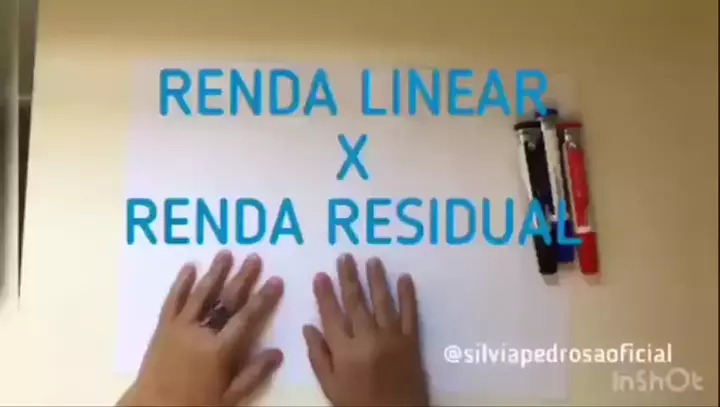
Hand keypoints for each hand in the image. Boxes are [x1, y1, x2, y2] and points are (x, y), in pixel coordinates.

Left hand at [117, 251, 283, 405]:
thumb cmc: (194, 406)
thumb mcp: (229, 398)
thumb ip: (253, 375)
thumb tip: (278, 352)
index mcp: (219, 350)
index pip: (246, 318)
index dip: (263, 298)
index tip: (276, 280)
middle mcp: (200, 332)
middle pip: (225, 300)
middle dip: (242, 278)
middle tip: (254, 258)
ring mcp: (179, 327)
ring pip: (200, 295)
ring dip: (214, 273)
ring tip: (225, 253)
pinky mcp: (163, 327)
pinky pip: (173, 301)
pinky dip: (181, 284)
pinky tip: (189, 268)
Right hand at [303, 254, 429, 406]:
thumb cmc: (358, 404)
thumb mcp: (330, 387)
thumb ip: (318, 356)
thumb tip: (308, 327)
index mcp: (344, 350)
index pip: (332, 314)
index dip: (325, 293)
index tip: (321, 274)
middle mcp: (367, 338)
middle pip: (356, 302)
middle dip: (349, 278)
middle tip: (345, 257)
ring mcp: (392, 337)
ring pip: (383, 302)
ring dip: (377, 279)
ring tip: (373, 260)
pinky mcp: (412, 341)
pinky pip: (411, 314)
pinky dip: (408, 295)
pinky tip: (405, 278)